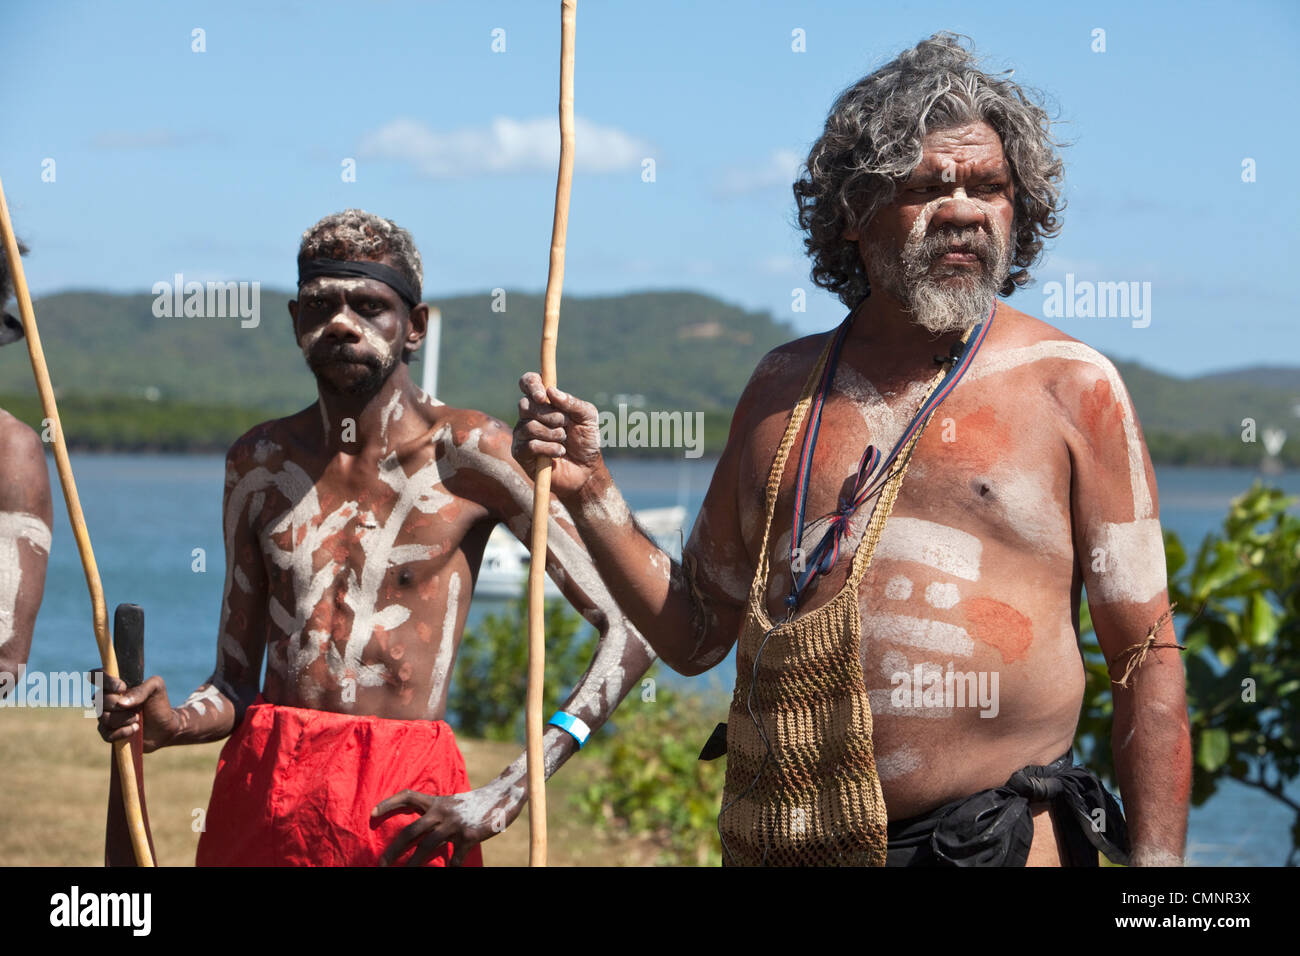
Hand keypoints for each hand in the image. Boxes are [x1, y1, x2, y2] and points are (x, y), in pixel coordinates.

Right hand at [95, 673, 179, 752]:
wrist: (164, 726)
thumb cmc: (158, 702)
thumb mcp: (156, 688)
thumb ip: (142, 689)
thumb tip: (122, 703)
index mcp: (116, 684)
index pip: (97, 675)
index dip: (105, 681)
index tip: (122, 687)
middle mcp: (107, 699)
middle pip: (99, 700)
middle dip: (119, 705)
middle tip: (137, 708)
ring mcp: (106, 716)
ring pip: (103, 717)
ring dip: (124, 719)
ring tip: (138, 718)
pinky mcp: (109, 732)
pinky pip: (107, 734)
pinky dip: (123, 732)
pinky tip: (135, 728)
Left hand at [372, 784, 518, 866]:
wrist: (504, 796)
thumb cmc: (475, 804)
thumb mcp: (453, 804)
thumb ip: (437, 814)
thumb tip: (417, 832)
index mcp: (437, 802)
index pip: (408, 797)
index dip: (389, 803)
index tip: (371, 814)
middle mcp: (443, 812)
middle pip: (411, 831)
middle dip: (394, 850)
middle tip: (381, 864)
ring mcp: (456, 824)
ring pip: (427, 847)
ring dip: (413, 864)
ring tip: (404, 874)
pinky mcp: (470, 835)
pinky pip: (455, 859)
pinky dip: (449, 868)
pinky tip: (446, 872)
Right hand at [513, 372, 603, 498]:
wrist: (586, 470)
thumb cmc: (586, 440)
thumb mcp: (588, 417)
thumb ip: (573, 403)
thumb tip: (551, 391)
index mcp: (544, 401)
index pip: (528, 382)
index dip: (532, 385)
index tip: (544, 396)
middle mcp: (529, 415)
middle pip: (525, 405)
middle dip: (550, 415)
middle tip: (565, 424)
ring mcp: (522, 434)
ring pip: (530, 426)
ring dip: (553, 434)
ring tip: (564, 441)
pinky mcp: (520, 453)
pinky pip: (530, 445)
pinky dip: (550, 449)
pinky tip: (559, 453)